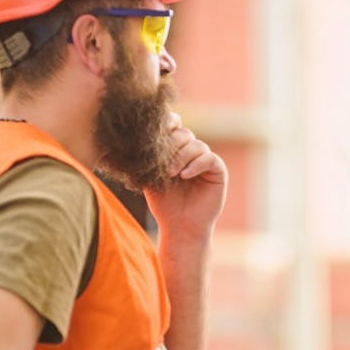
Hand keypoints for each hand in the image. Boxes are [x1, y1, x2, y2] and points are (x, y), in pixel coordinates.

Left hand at [145, 112, 227, 238]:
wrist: (179, 226)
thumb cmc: (164, 203)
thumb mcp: (149, 177)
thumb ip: (145, 158)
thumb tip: (131, 139)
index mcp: (175, 148)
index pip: (174, 124)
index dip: (166, 123)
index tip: (154, 133)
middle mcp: (192, 151)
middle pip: (184, 133)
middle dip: (171, 145)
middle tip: (161, 163)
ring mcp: (205, 160)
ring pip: (196, 145)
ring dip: (181, 157)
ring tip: (171, 173)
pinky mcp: (218, 170)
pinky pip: (209, 158)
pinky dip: (196, 164)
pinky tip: (185, 175)